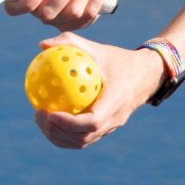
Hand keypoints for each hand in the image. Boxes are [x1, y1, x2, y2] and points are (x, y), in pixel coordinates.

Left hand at [33, 32, 167, 148]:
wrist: (146, 75)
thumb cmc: (118, 59)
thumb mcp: (97, 48)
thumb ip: (70, 43)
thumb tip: (41, 45)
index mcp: (116, 101)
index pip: (92, 121)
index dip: (69, 123)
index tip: (49, 113)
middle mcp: (115, 119)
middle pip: (83, 138)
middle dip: (57, 132)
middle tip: (38, 114)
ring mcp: (111, 127)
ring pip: (82, 142)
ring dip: (58, 136)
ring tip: (39, 119)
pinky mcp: (106, 129)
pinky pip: (83, 137)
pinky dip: (64, 133)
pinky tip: (48, 118)